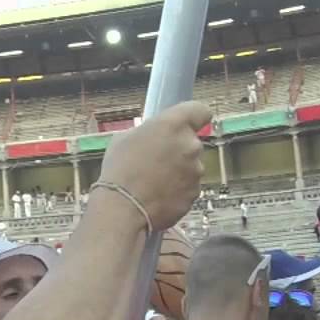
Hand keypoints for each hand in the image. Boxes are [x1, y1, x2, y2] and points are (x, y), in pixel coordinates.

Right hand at [96, 101, 209, 231]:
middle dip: (178, 150)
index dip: (194, 117)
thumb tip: (153, 137)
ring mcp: (196, 171)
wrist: (122, 208)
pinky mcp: (195, 193)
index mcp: (174, 124)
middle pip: (192, 142)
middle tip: (155, 160)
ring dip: (178, 171)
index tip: (187, 124)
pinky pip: (188, 187)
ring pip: (191, 167)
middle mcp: (191, 145)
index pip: (200, 110)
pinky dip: (177, 191)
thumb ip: (148, 132)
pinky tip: (157, 196)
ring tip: (153, 182)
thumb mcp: (124, 138)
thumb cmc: (119, 170)